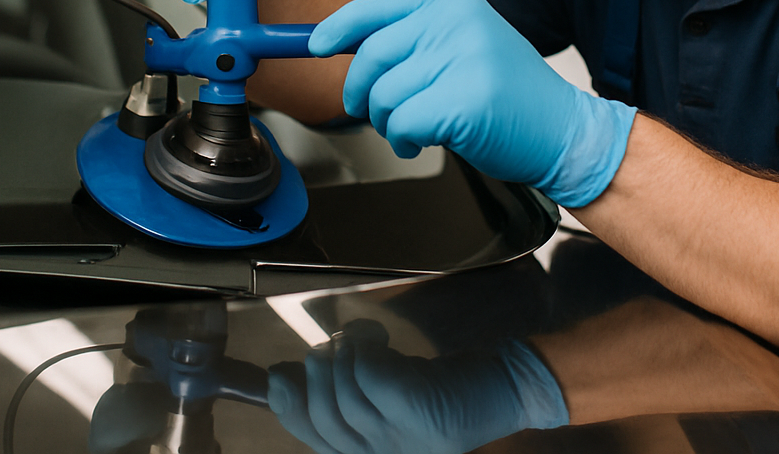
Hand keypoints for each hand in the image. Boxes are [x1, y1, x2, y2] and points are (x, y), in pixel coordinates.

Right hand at [267, 320, 566, 453]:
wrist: (500, 392)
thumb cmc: (441, 392)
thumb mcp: (385, 399)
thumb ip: (346, 393)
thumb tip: (286, 373)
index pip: (312, 438)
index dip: (287, 406)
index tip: (279, 374)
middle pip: (323, 418)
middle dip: (315, 374)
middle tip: (330, 346)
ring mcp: (400, 439)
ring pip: (344, 395)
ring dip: (342, 355)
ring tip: (356, 339)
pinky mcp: (418, 411)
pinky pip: (369, 378)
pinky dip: (364, 350)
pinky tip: (377, 341)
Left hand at [309, 0, 635, 207]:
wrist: (564, 132)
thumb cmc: (510, 98)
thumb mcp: (466, 48)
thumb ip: (416, 40)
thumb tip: (347, 45)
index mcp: (456, 4)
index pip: (380, 5)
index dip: (340, 26)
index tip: (317, 45)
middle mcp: (459, 23)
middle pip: (371, 55)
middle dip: (360, 92)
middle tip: (372, 111)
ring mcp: (464, 60)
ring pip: (383, 95)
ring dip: (387, 123)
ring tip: (414, 130)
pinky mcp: (464, 101)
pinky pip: (401, 124)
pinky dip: (403, 141)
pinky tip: (424, 142)